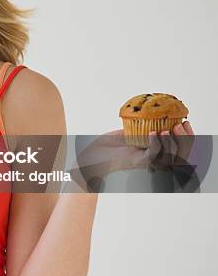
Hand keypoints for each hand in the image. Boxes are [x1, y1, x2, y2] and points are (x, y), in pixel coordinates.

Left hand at [71, 122, 195, 190]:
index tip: (186, 120)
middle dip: (185, 139)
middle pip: (180, 153)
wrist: (89, 158)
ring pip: (169, 155)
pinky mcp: (138, 163)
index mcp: (152, 151)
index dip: (186, 135)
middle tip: (181, 124)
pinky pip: (152, 155)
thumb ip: (138, 125)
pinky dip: (154, 143)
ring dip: (171, 141)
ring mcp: (146, 162)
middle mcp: (153, 158)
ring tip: (167, 129)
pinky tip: (151, 132)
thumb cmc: (104, 147)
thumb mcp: (124, 132)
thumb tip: (149, 113)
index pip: (177, 146)